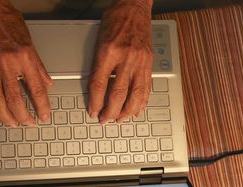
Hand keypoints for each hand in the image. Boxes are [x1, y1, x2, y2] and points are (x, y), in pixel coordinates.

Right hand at [0, 0, 52, 126]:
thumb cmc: (9, 22)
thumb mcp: (30, 43)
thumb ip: (38, 67)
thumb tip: (46, 85)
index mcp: (23, 57)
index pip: (35, 88)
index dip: (41, 106)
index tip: (44, 116)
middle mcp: (6, 63)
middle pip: (14, 99)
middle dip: (23, 116)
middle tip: (29, 123)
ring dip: (6, 116)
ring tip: (13, 124)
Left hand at [88, 0, 152, 122]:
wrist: (134, 6)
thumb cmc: (115, 19)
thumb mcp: (99, 40)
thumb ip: (98, 64)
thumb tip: (95, 88)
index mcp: (108, 51)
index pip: (99, 84)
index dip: (95, 101)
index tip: (92, 110)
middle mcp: (126, 57)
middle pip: (117, 93)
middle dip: (110, 111)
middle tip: (105, 119)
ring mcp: (140, 61)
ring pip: (135, 94)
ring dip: (127, 111)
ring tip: (120, 119)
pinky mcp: (149, 62)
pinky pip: (147, 86)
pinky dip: (142, 101)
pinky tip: (137, 109)